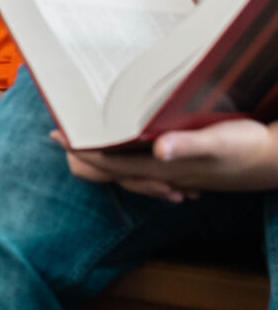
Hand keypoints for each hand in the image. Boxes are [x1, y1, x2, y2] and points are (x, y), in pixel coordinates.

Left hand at [54, 120, 277, 201]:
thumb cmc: (249, 148)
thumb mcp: (220, 141)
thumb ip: (189, 145)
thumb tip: (159, 148)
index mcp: (164, 167)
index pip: (110, 163)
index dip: (82, 150)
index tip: (59, 134)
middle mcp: (166, 174)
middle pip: (114, 170)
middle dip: (88, 155)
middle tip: (65, 134)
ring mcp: (177, 174)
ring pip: (132, 171)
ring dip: (109, 158)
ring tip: (90, 142)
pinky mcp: (189, 170)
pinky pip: (153, 171)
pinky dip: (136, 163)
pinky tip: (133, 153)